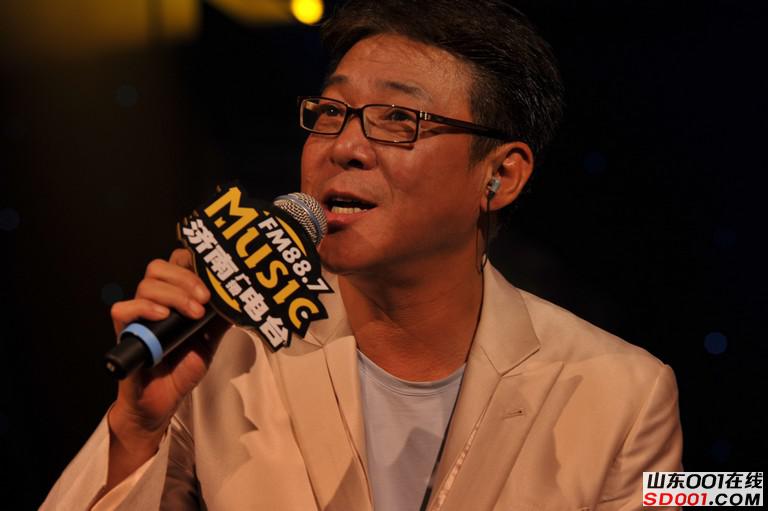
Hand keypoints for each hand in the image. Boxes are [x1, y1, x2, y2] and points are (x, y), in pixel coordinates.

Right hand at [105, 248, 228, 487]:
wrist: (163, 401)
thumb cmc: (182, 368)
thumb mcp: (210, 339)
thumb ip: (221, 317)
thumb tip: (242, 297)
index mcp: (173, 297)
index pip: (175, 262)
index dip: (191, 261)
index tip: (213, 276)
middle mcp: (153, 301)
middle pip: (158, 267)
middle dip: (185, 278)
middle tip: (205, 297)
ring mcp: (137, 316)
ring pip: (145, 285)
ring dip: (174, 295)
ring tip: (193, 313)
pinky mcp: (124, 333)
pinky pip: (122, 309)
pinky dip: (144, 308)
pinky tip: (163, 316)